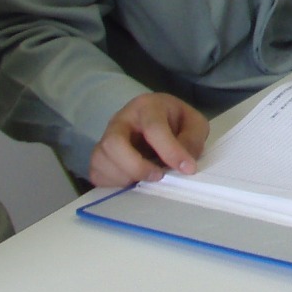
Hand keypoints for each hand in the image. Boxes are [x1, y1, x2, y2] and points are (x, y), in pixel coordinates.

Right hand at [89, 92, 208, 187]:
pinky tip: (133, 182)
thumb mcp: (194, 124)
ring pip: (102, 161)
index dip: (170, 151)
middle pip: (114, 143)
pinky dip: (115, 184)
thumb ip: (192, 140)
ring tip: (147, 179)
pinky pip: (98, 174)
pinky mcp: (99, 158)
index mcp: (147, 107)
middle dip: (137, 166)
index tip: (188, 169)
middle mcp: (120, 120)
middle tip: (158, 176)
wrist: (155, 120)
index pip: (153, 128)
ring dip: (126, 177)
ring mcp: (106, 138)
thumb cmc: (175, 121)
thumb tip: (183, 163)